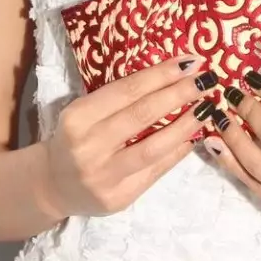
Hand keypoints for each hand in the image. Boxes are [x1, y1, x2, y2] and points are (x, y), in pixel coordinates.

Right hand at [39, 55, 216, 218]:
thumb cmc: (75, 137)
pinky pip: (156, 171)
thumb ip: (118, 98)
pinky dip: (178, 151)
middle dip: (179, 94)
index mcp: (78, 117)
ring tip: (206, 108)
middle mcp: (89, 147)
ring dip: (186, 125)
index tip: (189, 61)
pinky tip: (194, 136)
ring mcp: (104, 176)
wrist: (53, 185)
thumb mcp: (84, 111)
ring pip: (154, 147)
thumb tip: (170, 75)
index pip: (127, 91)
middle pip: (143, 115)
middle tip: (207, 79)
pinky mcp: (119, 199)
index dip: (161, 74)